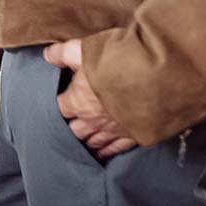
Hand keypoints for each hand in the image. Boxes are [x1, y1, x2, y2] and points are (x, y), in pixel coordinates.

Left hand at [45, 39, 136, 159]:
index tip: (61, 102)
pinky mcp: (133, 136)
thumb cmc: (118, 62)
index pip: (60, 108)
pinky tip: (104, 154)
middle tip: (70, 127)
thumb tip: (48, 55)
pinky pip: (116, 148)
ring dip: (88, 141)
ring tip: (82, 145)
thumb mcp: (84, 50)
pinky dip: (108, 151)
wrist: (156, 78)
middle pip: (75, 131)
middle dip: (72, 128)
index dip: (60, 105)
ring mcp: (114, 130)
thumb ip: (63, 53)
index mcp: (78, 101)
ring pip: (95, 142)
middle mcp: (93, 120)